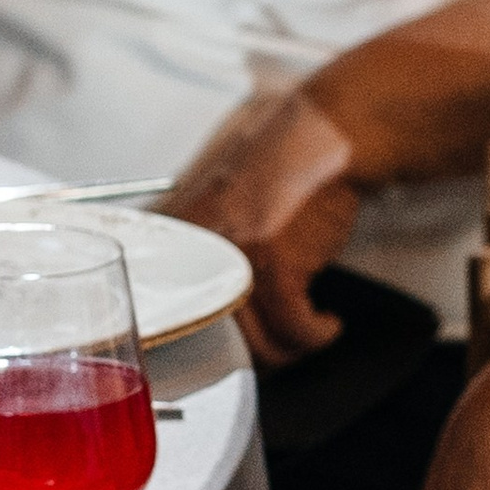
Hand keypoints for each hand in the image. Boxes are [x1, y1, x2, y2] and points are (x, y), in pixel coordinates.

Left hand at [162, 85, 360, 363]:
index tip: (227, 348)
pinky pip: (293, 328)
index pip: (165, 311)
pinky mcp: (274, 263)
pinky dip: (314, 336)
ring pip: (254, 340)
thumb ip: (195, 241)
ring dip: (288, 349)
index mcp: (170, 232)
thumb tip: (195, 293)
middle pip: (210, 334)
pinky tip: (325, 326)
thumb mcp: (215, 197)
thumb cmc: (280, 163)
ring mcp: (231, 254)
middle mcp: (192, 245)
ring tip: (305, 336)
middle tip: (273, 352)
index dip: (201, 339)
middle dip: (248, 355)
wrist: (324, 134)